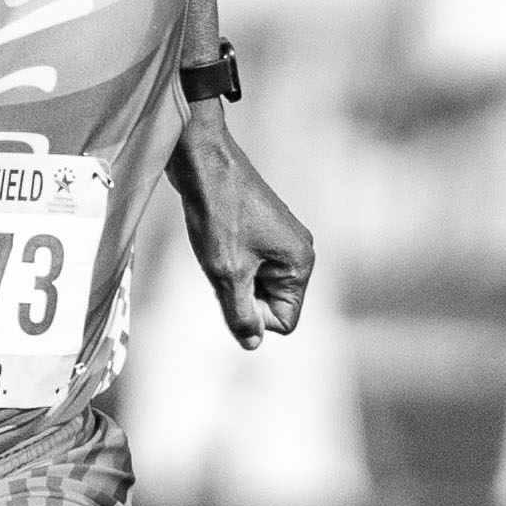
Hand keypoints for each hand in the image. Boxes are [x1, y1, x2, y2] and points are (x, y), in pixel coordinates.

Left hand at [176, 118, 314, 344]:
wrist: (204, 161)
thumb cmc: (218, 214)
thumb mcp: (227, 275)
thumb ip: (241, 316)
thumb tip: (252, 344)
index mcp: (301, 263)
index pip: (284, 321)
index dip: (254, 316)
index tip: (233, 287)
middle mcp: (300, 251)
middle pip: (273, 304)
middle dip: (243, 295)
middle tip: (222, 265)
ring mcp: (284, 238)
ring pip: (258, 284)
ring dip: (234, 278)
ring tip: (219, 249)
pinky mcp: (266, 229)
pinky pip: (251, 265)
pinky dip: (231, 261)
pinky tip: (218, 239)